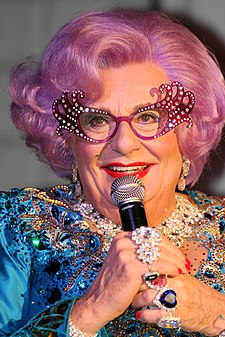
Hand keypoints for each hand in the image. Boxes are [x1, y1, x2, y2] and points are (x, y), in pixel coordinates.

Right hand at [70, 231, 188, 333]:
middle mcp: (123, 242)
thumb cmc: (115, 284)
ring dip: (175, 260)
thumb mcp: (124, 261)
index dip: (167, 243)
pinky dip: (171, 268)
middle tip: (184, 261)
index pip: (151, 235)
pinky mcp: (131, 267)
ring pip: (160, 253)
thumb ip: (138, 252)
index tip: (177, 253)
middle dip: (174, 252)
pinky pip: (158, 264)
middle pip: (157, 242)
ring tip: (183, 268)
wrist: (99, 301)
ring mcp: (126, 253)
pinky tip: (177, 272)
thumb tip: (163, 249)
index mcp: (121, 238)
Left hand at [132, 273, 224, 335]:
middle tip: (129, 288)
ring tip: (133, 302)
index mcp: (175, 272)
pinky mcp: (175, 315)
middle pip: (146, 280)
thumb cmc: (194, 292)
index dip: (138, 270)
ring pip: (147, 297)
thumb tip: (145, 263)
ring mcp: (174, 299)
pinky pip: (153, 315)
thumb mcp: (181, 276)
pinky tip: (140, 315)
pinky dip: (143, 315)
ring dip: (136, 301)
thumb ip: (165, 269)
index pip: (151, 266)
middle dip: (134, 285)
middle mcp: (174, 283)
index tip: (132, 273)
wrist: (211, 309)